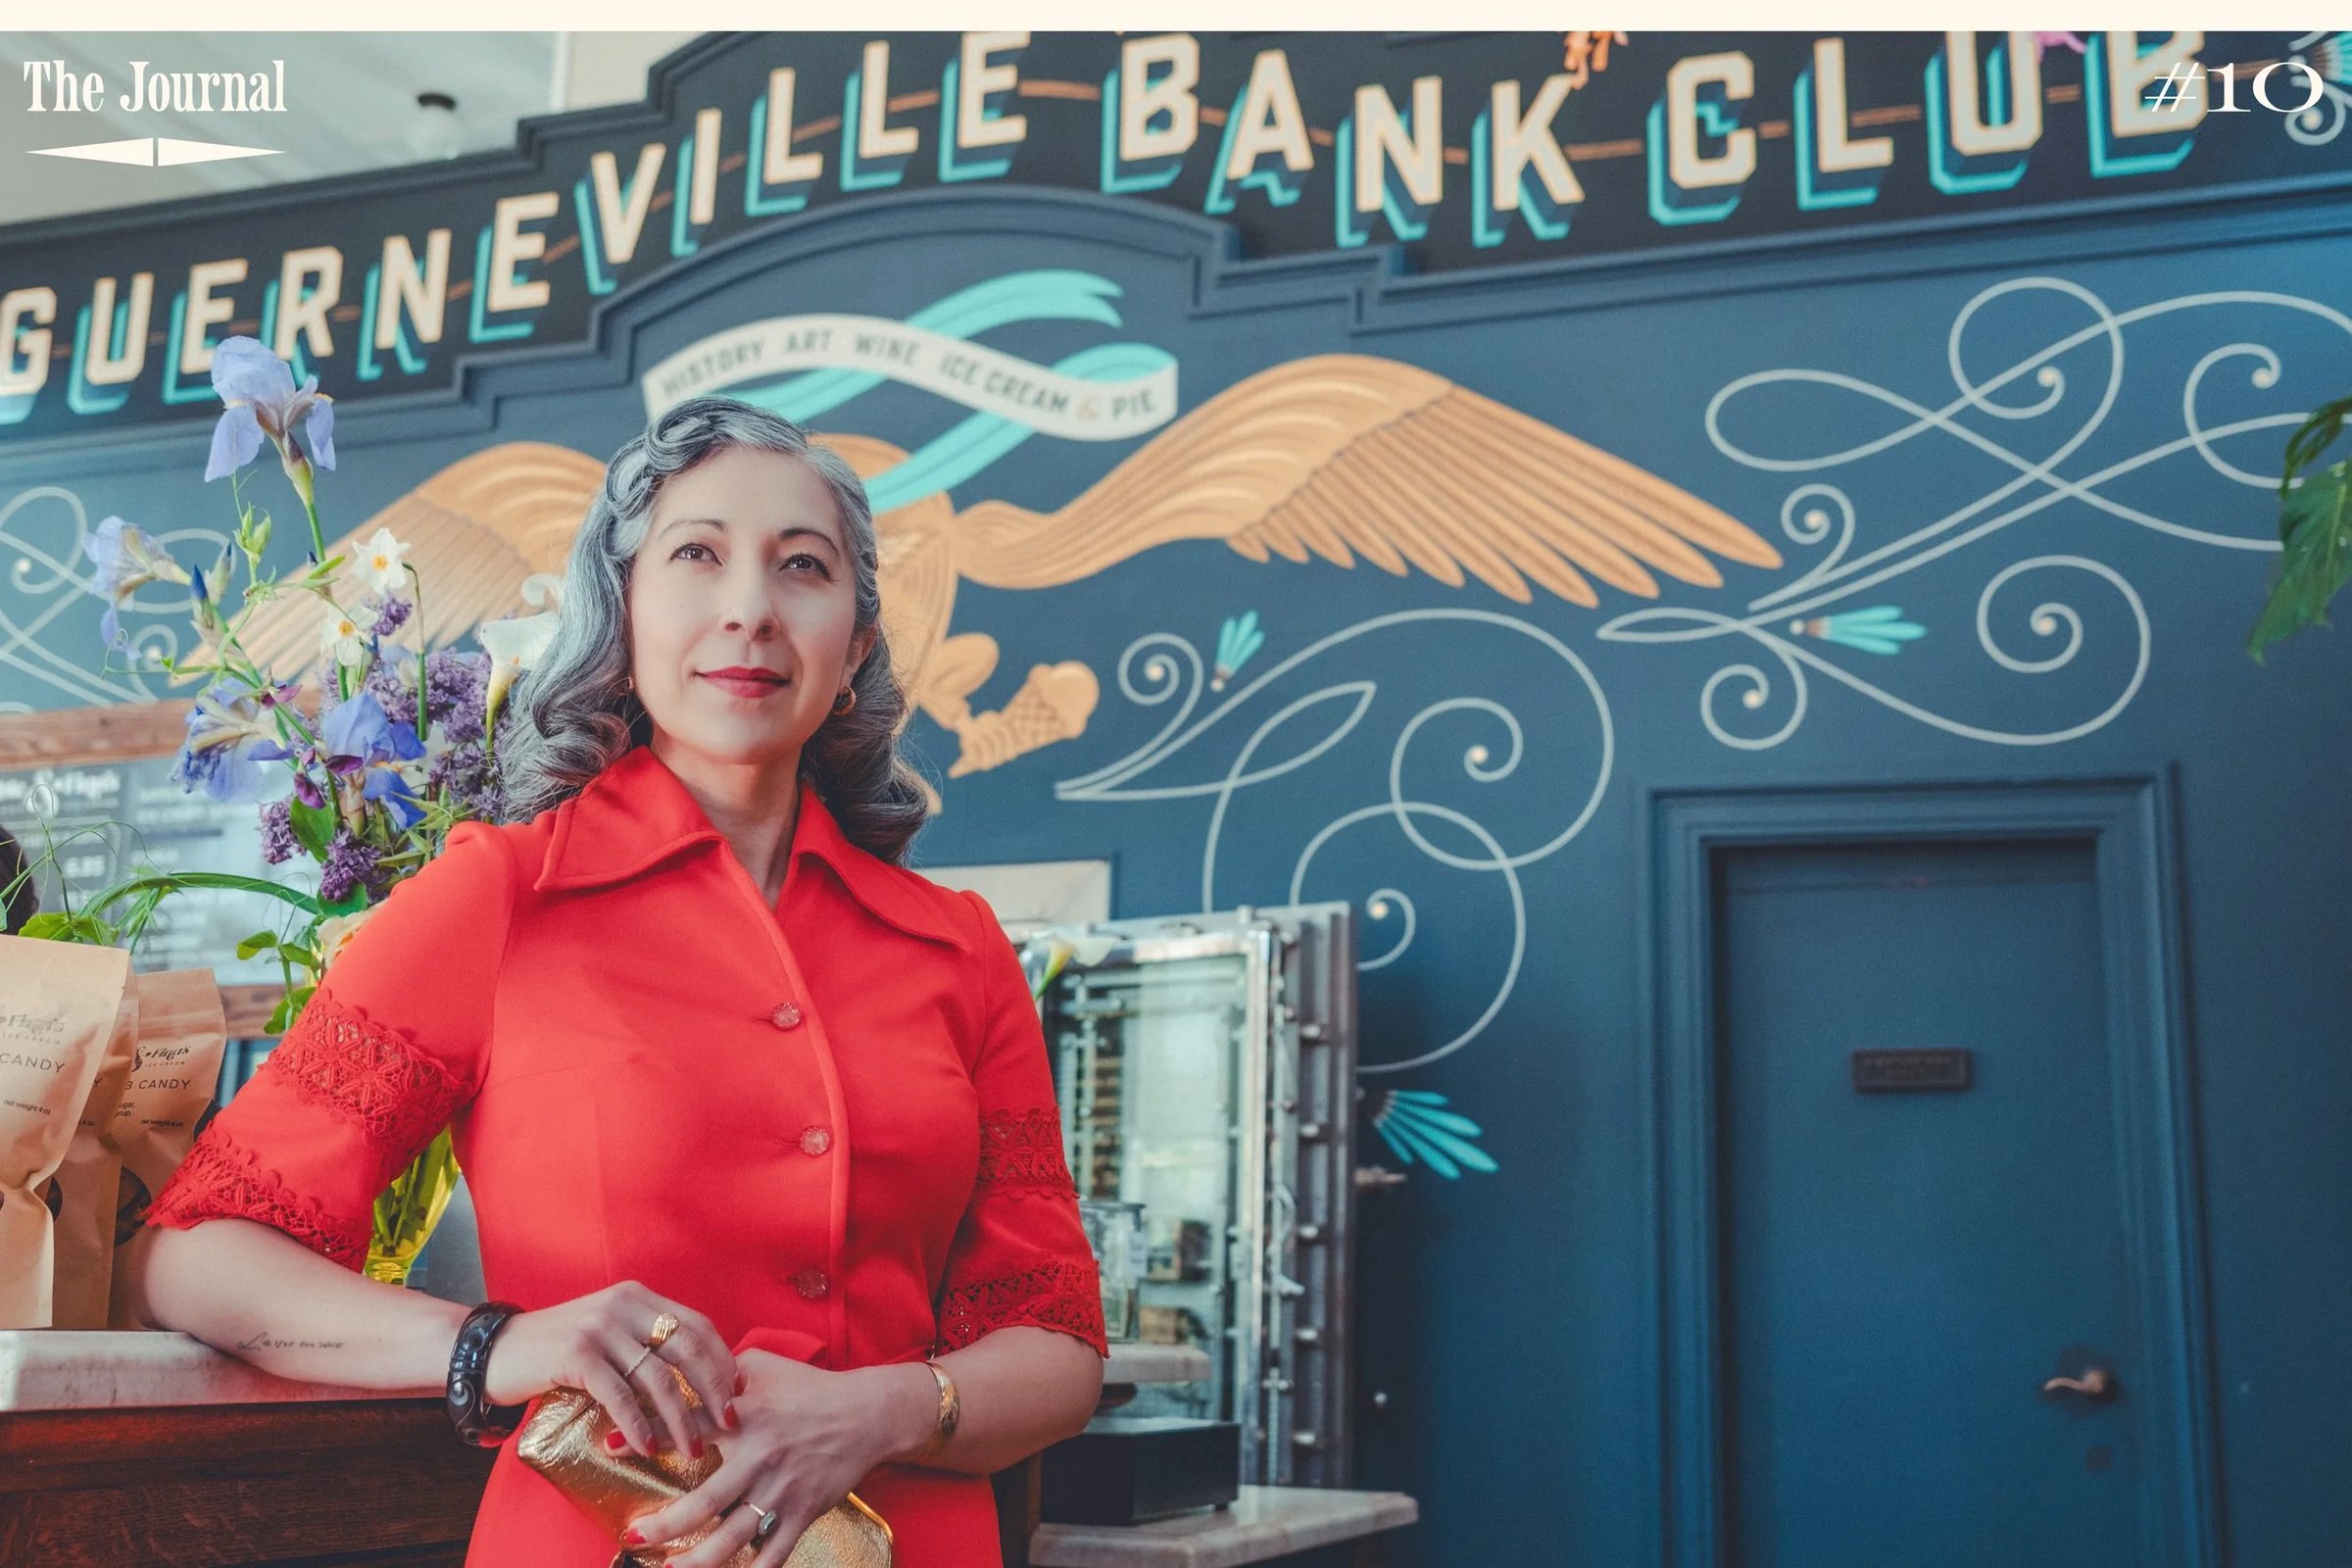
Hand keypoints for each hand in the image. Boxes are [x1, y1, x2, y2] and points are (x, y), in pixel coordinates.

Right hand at [480, 1280, 739, 1460]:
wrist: (493, 1350)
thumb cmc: (554, 1349)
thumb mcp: (606, 1333)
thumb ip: (643, 1343)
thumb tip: (696, 1380)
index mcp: (637, 1296)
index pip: (697, 1325)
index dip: (722, 1360)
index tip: (738, 1392)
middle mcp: (623, 1304)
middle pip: (688, 1349)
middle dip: (714, 1390)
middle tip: (728, 1423)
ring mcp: (599, 1327)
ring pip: (658, 1378)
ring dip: (680, 1418)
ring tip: (691, 1447)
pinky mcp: (576, 1354)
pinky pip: (620, 1395)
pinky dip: (637, 1425)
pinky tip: (648, 1446)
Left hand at [622, 1351, 934, 1567]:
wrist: (866, 1415)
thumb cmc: (808, 1388)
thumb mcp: (762, 1366)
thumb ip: (718, 1369)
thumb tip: (677, 1366)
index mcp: (745, 1415)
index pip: (686, 1425)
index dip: (645, 1435)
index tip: (608, 1445)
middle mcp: (761, 1456)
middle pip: (705, 1501)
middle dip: (665, 1524)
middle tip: (634, 1536)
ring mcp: (782, 1489)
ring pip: (733, 1537)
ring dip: (697, 1561)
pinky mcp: (803, 1513)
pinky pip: (772, 1554)